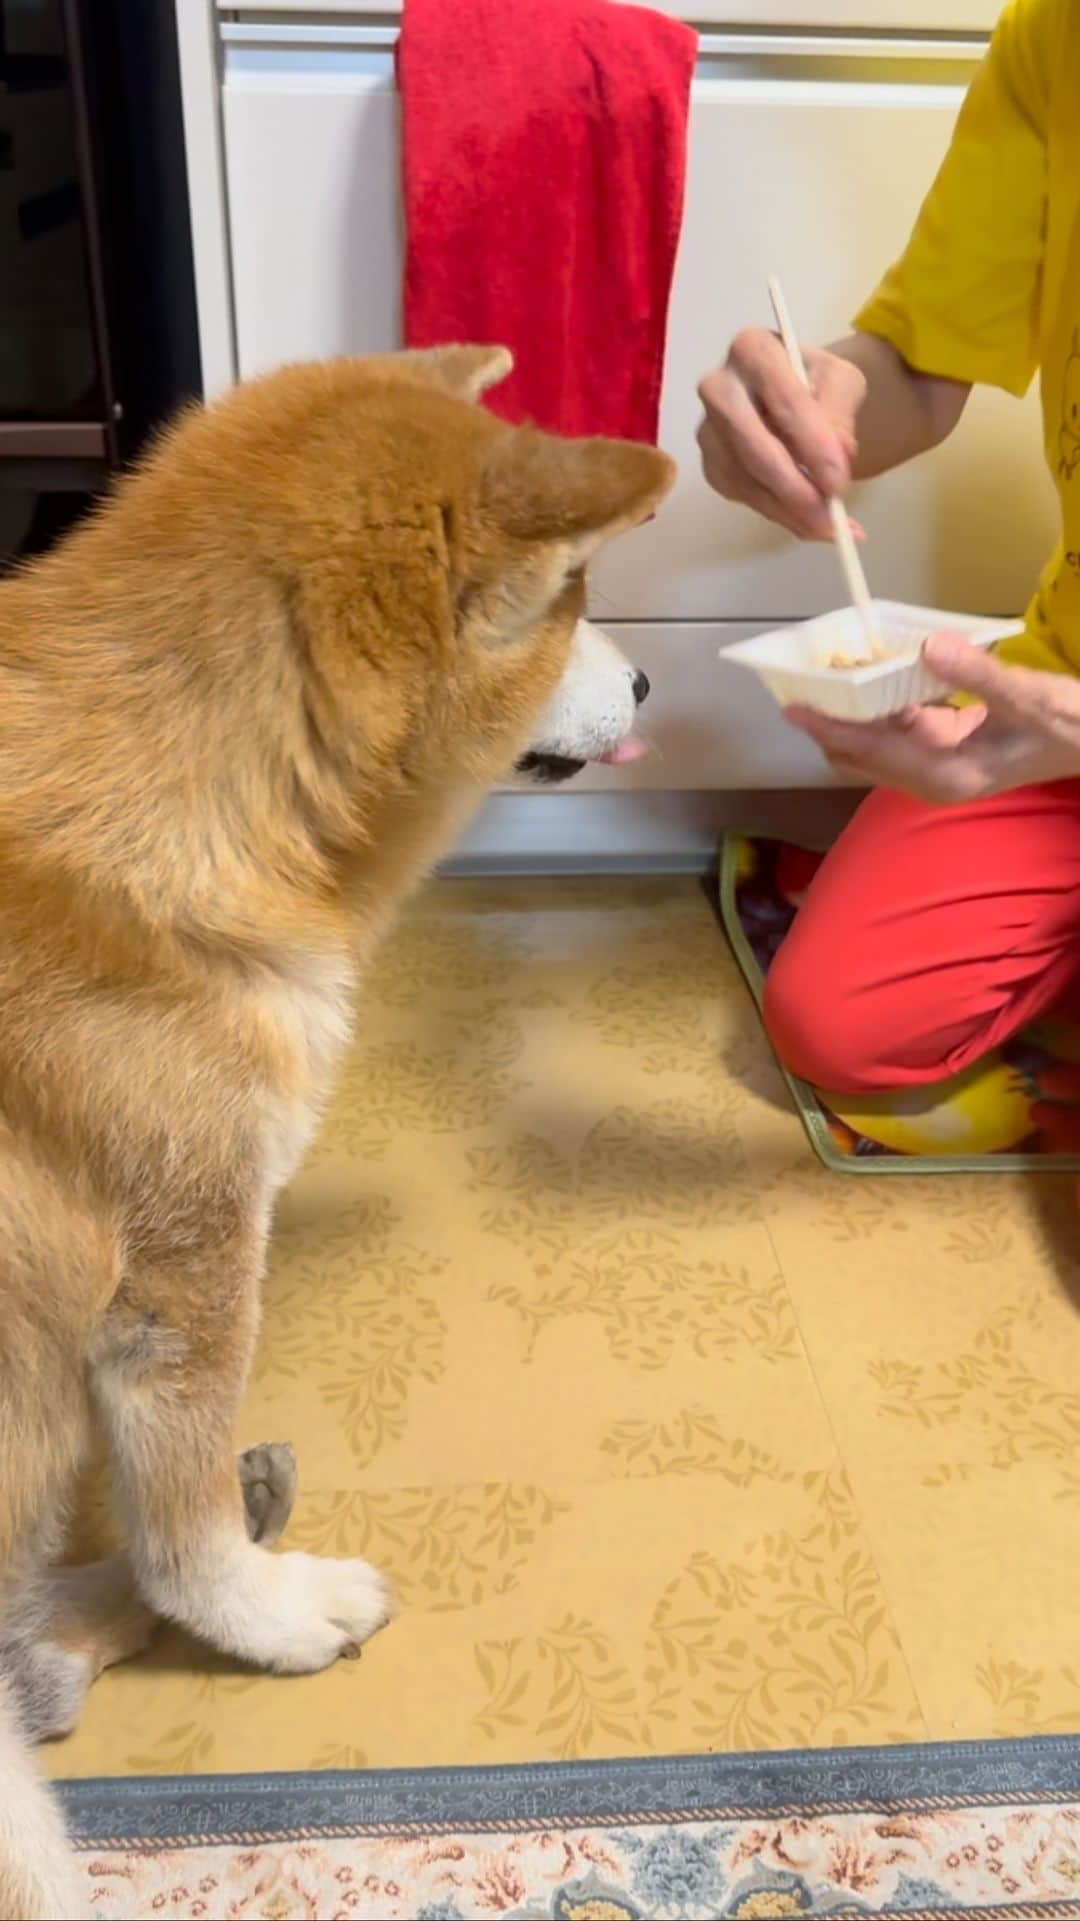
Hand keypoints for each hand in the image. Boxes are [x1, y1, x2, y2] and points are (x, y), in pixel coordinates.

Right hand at [697, 329, 866, 539]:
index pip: (782, 397)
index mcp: (752, 350)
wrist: (794, 398)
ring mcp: (709, 431)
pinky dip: (780, 516)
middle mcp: (719, 387)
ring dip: (789, 510)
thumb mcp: (841, 383)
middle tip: (827, 515)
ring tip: (831, 529)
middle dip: (791, 485)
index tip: (838, 481)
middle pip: (750, 444)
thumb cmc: (816, 384)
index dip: (811, 443)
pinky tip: (810, 524)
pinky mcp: (712, 466)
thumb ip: (841, 411)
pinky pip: (744, 498)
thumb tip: (836, 456)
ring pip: (745, 479)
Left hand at [786, 634, 1079, 802]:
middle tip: (798, 684)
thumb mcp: (1029, 697)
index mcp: (947, 775)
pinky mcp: (947, 749)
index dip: (831, 730)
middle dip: (829, 724)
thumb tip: (930, 647)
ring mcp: (939, 767)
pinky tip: (869, 674)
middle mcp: (934, 779)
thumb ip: (979, 673)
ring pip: (877, 743)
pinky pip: (899, 729)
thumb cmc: (1069, 725)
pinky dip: (879, 706)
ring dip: (850, 714)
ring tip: (822, 674)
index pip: (874, 752)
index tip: (795, 709)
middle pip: (862, 755)